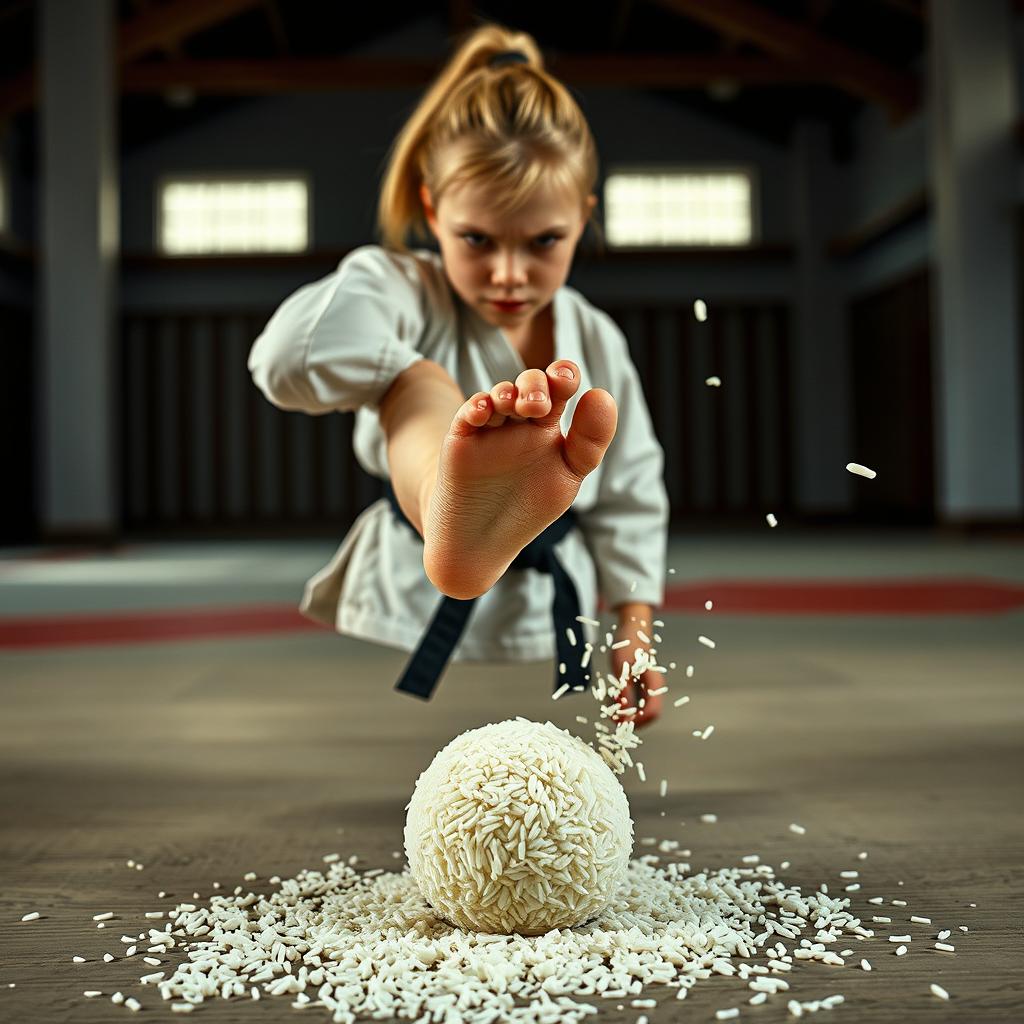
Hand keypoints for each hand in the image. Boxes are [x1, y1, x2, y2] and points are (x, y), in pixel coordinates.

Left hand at [609, 605, 662, 727]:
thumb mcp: (622, 668)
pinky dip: (622, 705)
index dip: (639, 721)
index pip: (653, 712)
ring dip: (625, 714)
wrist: (632, 629)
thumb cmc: (628, 645)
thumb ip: (623, 690)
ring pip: (639, 710)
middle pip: (648, 715)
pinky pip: (633, 702)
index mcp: (654, 684)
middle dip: (631, 721)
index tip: (621, 722)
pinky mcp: (639, 685)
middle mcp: (653, 688)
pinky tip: (611, 700)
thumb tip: (622, 712)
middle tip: (613, 720)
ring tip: (610, 710)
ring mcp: (647, 688)